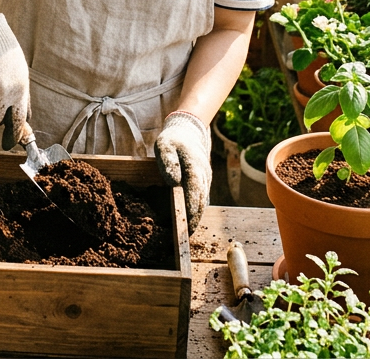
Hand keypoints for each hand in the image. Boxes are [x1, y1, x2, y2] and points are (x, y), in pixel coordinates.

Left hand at [155, 112, 211, 234]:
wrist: (189, 131)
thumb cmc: (173, 139)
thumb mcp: (165, 145)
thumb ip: (168, 161)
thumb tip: (173, 181)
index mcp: (193, 169)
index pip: (193, 194)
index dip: (189, 212)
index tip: (184, 228)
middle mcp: (203, 177)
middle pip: (200, 203)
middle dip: (193, 221)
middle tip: (184, 238)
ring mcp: (205, 180)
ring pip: (202, 203)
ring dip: (196, 218)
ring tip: (185, 234)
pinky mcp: (203, 182)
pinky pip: (201, 199)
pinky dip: (196, 211)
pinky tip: (188, 221)